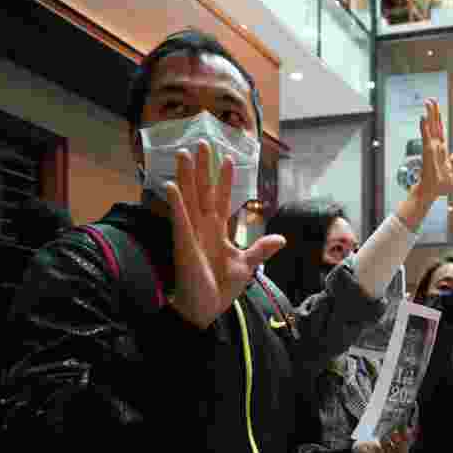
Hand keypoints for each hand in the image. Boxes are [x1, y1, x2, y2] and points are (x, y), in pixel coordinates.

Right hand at [166, 141, 285, 328]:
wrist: (205, 309)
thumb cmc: (220, 288)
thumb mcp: (247, 265)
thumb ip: (260, 249)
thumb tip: (281, 239)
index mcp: (217, 231)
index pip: (221, 199)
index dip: (224, 179)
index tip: (229, 158)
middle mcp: (202, 228)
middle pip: (202, 192)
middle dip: (203, 168)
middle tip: (202, 143)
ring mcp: (191, 234)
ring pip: (188, 199)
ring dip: (186, 177)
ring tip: (184, 153)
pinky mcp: (183, 245)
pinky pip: (179, 221)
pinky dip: (176, 204)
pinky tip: (171, 186)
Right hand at [413, 99, 452, 198]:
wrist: (429, 194)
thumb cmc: (438, 186)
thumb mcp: (450, 173)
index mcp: (441, 151)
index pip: (440, 131)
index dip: (439, 120)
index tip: (436, 109)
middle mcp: (435, 148)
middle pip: (435, 126)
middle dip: (433, 113)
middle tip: (430, 99)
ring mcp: (431, 150)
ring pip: (431, 129)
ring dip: (429, 116)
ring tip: (427, 104)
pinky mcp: (427, 154)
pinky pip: (426, 139)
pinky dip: (424, 129)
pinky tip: (422, 119)